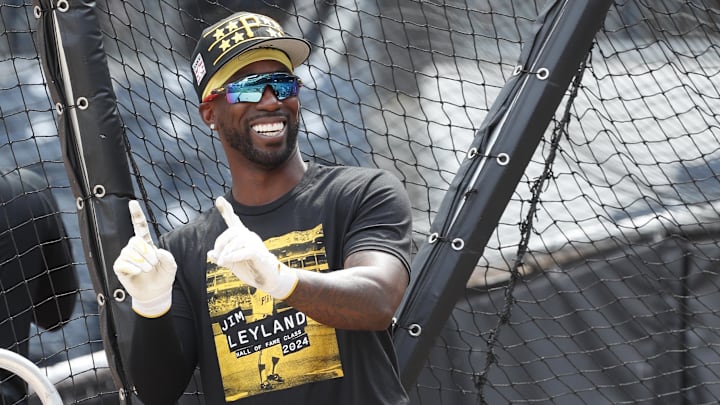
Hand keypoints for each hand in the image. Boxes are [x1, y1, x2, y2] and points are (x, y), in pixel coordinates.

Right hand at [113, 200, 176, 317]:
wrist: (155, 293)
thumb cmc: (163, 277)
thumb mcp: (171, 266)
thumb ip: (168, 258)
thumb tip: (158, 252)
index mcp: (147, 243)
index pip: (139, 226)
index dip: (136, 214)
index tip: (132, 202)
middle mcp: (134, 248)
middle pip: (135, 240)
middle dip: (147, 252)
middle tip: (154, 263)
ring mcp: (126, 257)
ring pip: (130, 253)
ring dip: (142, 262)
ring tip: (147, 269)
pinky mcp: (120, 267)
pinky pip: (123, 263)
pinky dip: (133, 267)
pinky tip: (137, 272)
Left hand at [207, 196, 297, 299]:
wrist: (267, 280)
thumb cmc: (251, 269)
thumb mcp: (232, 264)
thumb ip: (222, 257)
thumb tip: (209, 253)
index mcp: (242, 237)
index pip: (234, 220)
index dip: (226, 209)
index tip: (219, 199)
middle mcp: (249, 236)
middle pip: (232, 231)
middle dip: (220, 243)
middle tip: (217, 257)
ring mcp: (255, 243)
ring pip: (237, 241)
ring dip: (226, 252)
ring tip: (222, 262)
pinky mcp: (259, 253)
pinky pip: (245, 250)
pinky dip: (234, 255)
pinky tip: (227, 261)